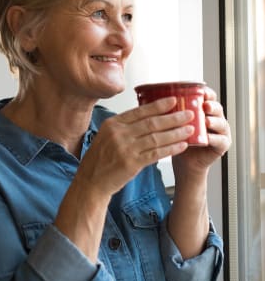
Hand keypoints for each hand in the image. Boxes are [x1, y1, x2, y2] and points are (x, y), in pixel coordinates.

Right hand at [78, 97, 193, 195]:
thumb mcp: (106, 136)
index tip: (173, 100)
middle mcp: (118, 134)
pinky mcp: (131, 163)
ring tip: (190, 129)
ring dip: (176, 133)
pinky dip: (171, 149)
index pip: (139, 111)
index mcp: (112, 124)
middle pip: (151, 122)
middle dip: (173, 118)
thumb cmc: (99, 159)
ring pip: (156, 137)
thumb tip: (147, 118)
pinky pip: (156, 153)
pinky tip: (181, 146)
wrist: (91, 180)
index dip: (159, 105)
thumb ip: (124, 127)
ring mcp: (125, 148)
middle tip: (189, 114)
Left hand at [172, 86, 231, 177]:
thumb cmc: (176, 138)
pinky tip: (207, 138)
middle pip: (217, 108)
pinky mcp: (221, 146)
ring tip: (206, 121)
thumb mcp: (172, 122)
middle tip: (204, 106)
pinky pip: (221, 141)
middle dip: (212, 106)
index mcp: (202, 110)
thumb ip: (168, 110)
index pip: (208, 97)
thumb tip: (149, 96)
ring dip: (214, 121)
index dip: (206, 93)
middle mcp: (213, 118)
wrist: (182, 160)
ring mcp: (219, 132)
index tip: (200, 90)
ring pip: (221, 123)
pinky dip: (214, 139)